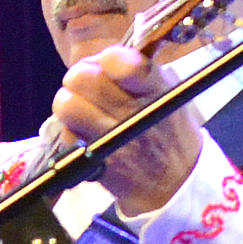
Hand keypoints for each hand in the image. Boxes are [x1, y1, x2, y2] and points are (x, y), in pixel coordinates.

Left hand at [45, 40, 208, 214]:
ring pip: (66, 104)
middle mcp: (132, 110)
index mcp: (153, 87)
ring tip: (81, 111)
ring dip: (68, 105)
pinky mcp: (97, 160)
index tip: (104, 66)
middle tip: (86, 88)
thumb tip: (99, 60)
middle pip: (81, 77)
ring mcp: (113, 137)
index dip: (104, 59)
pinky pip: (67, 137)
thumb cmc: (167, 131)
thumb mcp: (167, 93)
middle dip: (78, 78)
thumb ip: (137, 72)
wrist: (176, 183)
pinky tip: (84, 137)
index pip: (118, 60)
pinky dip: (70, 135)